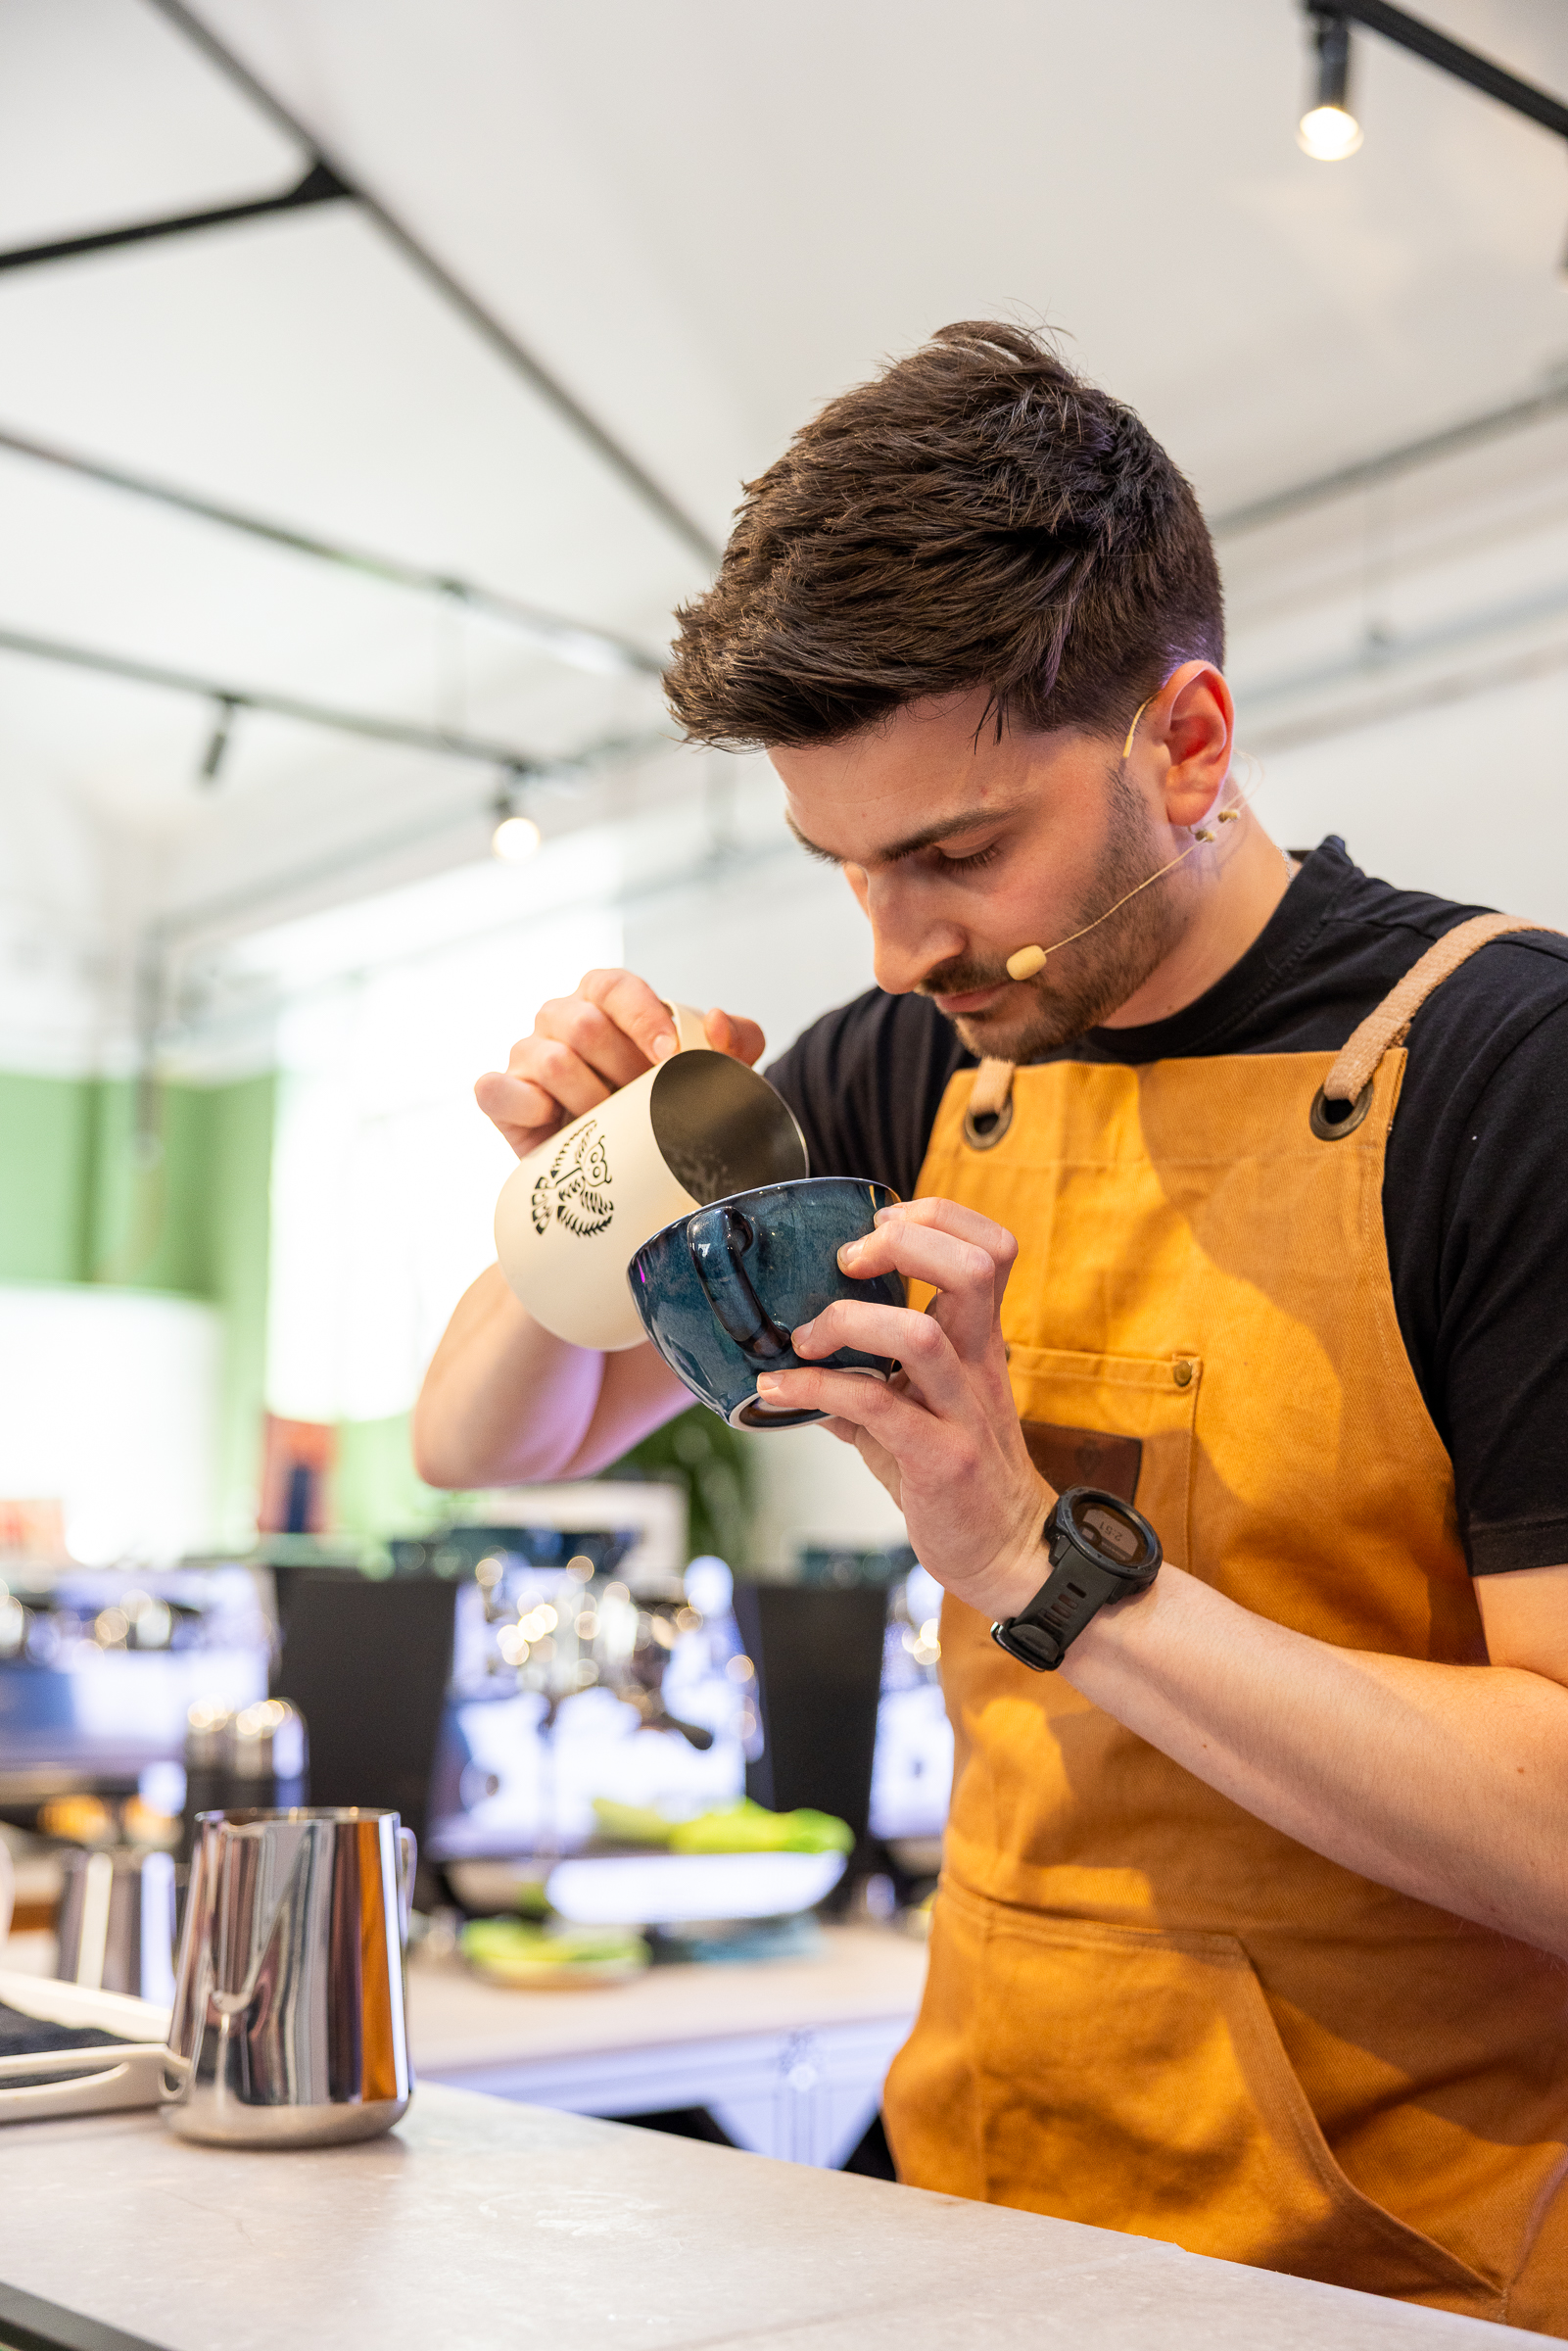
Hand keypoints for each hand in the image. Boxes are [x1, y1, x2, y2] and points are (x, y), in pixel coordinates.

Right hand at [475, 971, 765, 1156]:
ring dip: (588, 1098)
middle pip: (583, 1026)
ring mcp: (527, 1055)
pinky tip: (554, 1122)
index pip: (615, 987)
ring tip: (610, 1125)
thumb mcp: (716, 1069)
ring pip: (550, 1060)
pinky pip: (494, 1089)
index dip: (641, 1016)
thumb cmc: (667, 1101)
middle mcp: (560, 1018)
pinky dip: (526, 1106)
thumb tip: (714, 1022)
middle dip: (621, 1070)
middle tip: (646, 1104)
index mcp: (604, 997)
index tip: (668, 1054)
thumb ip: (736, 1039)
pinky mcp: (502, 1096)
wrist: (629, 1163)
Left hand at [756, 1198, 1052, 1620]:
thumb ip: (862, 1379)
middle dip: (902, 1243)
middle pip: (973, 1267)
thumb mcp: (916, 1413)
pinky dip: (813, 1390)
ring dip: (847, 1321)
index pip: (989, 1247)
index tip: (876, 1230)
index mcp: (980, 1341)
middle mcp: (980, 1366)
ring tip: (803, 1338)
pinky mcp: (941, 1460)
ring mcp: (964, 1412)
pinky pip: (876, 1406)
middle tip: (846, 1262)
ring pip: (921, 1334)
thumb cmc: (959, 1477)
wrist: (1009, 1554)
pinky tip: (777, 1394)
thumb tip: (790, 1363)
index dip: (935, 1218)